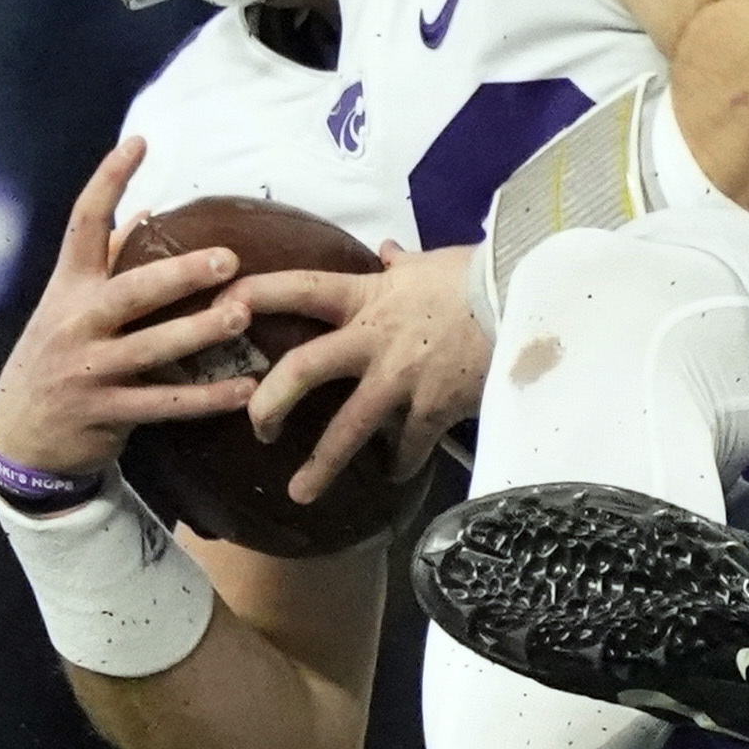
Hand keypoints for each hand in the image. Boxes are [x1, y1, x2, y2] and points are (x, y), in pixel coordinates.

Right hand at [0, 136, 262, 477]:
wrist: (19, 438)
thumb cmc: (56, 358)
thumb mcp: (67, 306)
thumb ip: (106, 262)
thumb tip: (149, 210)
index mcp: (67, 288)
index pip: (83, 223)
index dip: (108, 180)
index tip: (139, 142)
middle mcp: (75, 323)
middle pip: (130, 291)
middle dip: (179, 274)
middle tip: (229, 260)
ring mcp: (89, 371)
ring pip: (152, 349)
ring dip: (200, 332)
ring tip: (243, 316)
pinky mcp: (106, 413)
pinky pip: (163, 405)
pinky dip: (206, 399)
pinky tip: (245, 391)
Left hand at [234, 241, 489, 504]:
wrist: (527, 302)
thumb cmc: (479, 276)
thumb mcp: (431, 264)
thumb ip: (399, 267)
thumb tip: (387, 254)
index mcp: (366, 297)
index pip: (298, 289)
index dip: (256, 296)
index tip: (221, 310)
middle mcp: (372, 340)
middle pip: (301, 370)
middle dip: (268, 402)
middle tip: (258, 429)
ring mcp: (400, 380)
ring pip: (347, 429)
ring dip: (320, 466)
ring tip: (299, 494)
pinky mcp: (432, 409)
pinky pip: (407, 447)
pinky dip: (399, 463)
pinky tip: (394, 474)